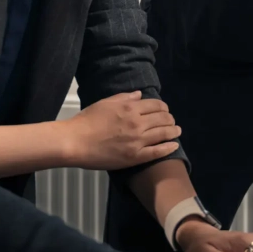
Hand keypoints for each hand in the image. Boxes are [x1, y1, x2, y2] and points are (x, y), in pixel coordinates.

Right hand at [64, 91, 180, 170]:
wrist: (75, 142)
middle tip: (172, 121)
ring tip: (177, 131)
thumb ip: (124, 97)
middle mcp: (137, 123)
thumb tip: (139, 94)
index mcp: (130, 108)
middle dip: (170, 119)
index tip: (164, 110)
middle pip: (163, 119)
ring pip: (164, 133)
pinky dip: (169, 147)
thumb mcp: (105, 103)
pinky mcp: (135, 157)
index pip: (155, 105)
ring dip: (174, 131)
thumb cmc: (87, 121)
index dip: (163, 107)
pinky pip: (157, 152)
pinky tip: (174, 145)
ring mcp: (138, 141)